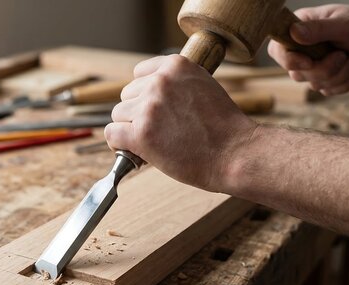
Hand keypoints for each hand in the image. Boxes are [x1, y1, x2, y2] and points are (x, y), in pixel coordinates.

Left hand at [105, 55, 256, 191]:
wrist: (236, 154)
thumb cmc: (223, 128)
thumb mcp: (202, 87)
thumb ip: (176, 84)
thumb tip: (147, 93)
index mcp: (176, 65)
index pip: (139, 74)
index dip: (144, 95)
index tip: (155, 110)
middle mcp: (160, 81)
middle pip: (126, 95)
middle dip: (137, 113)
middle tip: (159, 131)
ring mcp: (149, 107)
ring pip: (118, 115)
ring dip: (130, 129)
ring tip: (154, 142)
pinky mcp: (141, 133)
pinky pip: (112, 133)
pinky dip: (118, 144)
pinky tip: (134, 151)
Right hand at [268, 1, 348, 95]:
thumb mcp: (344, 24)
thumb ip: (318, 29)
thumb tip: (293, 33)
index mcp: (299, 29)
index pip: (278, 51)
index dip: (291, 61)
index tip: (310, 62)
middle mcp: (302, 48)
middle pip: (297, 73)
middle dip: (324, 70)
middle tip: (343, 56)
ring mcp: (313, 64)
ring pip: (314, 84)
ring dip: (339, 76)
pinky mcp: (326, 77)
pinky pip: (327, 91)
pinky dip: (344, 84)